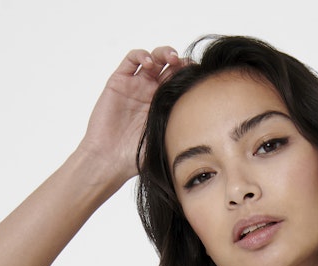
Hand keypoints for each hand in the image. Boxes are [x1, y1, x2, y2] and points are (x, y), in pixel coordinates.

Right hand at [77, 47, 185, 186]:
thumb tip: (209, 128)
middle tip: (187, 65)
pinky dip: (142, 55)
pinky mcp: (119, 81)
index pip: (180, 83)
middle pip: (169, 67)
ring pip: (153, 59)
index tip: (199, 77)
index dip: (190, 76)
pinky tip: (149, 62)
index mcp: (164, 106)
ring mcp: (135, 86)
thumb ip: (181, 131)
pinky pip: (131, 60)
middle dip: (180, 62)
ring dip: (164, 53)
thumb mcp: (166, 143)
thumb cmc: (135, 157)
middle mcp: (151, 92)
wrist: (109, 160)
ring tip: (172, 58)